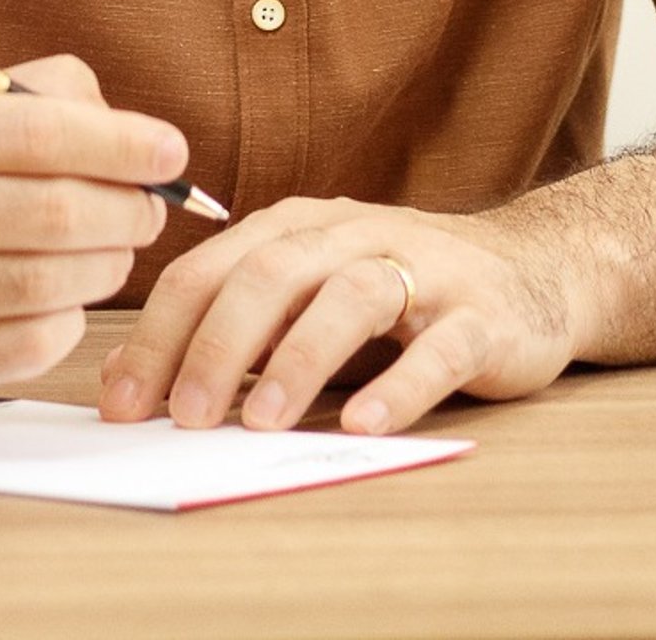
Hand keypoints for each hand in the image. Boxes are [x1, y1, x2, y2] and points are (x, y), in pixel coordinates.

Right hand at [0, 55, 185, 410]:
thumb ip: (28, 97)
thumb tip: (127, 127)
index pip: (34, 133)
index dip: (120, 143)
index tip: (171, 151)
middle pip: (52, 214)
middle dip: (127, 209)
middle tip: (150, 207)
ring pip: (46, 285)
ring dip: (105, 266)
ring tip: (112, 249)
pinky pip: (25, 347)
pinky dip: (66, 320)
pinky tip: (60, 299)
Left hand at [97, 195, 576, 435]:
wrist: (532, 269)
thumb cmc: (398, 289)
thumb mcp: (309, 293)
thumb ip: (235, 325)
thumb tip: (137, 379)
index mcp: (298, 226)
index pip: (211, 269)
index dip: (160, 332)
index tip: (122, 400)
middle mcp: (353, 235)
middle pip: (271, 274)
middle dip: (216, 344)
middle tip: (181, 416)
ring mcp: (422, 269)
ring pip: (350, 297)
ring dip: (297, 360)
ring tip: (259, 422)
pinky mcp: (481, 316)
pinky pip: (437, 348)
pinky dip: (398, 387)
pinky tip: (362, 428)